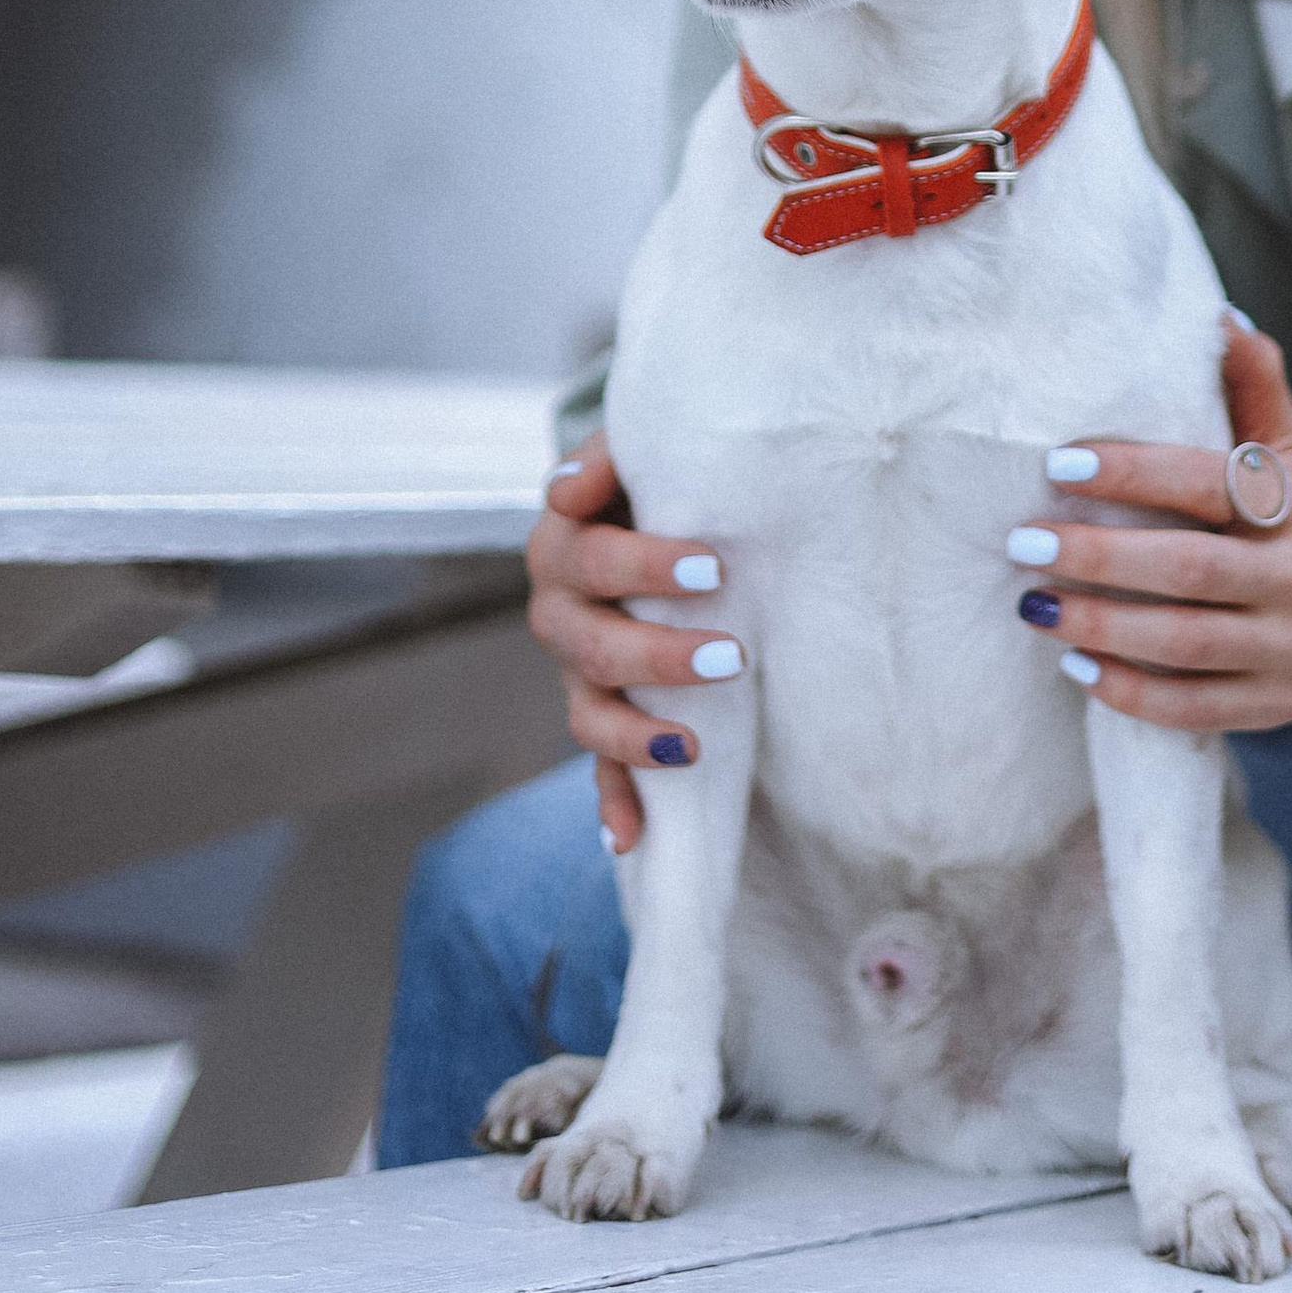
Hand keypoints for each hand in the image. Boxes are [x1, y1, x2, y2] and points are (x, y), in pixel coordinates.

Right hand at [525, 437, 737, 853]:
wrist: (647, 508)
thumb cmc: (655, 478)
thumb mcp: (640, 453)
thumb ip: (611, 457)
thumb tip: (566, 486)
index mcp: (562, 546)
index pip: (594, 557)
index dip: (646, 565)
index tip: (715, 568)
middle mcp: (559, 612)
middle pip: (589, 645)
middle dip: (657, 655)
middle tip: (732, 655)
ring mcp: (577, 672)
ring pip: (589, 715)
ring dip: (637, 735)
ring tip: (693, 743)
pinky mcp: (601, 713)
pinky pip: (600, 766)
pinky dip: (612, 802)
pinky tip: (629, 839)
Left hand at [1011, 327, 1291, 750]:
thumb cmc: (1289, 527)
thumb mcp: (1286, 455)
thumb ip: (1254, 388)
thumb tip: (1220, 317)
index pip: (1208, 483)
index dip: (1134, 471)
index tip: (1059, 462)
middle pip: (1191, 569)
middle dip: (1100, 556)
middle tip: (1022, 540)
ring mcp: (1285, 649)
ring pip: (1185, 643)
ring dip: (1101, 625)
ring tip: (1033, 601)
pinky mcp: (1265, 706)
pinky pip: (1190, 707)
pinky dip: (1129, 691)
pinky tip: (1074, 664)